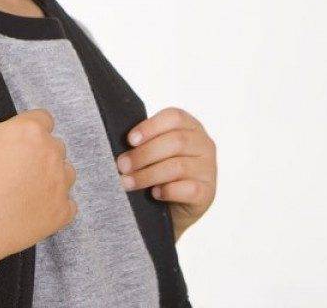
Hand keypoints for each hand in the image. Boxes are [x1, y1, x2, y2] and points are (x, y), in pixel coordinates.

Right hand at [0, 109, 77, 263]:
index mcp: (30, 130)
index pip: (42, 118)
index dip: (27, 128)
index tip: (15, 141)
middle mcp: (51, 154)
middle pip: (54, 146)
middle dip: (37, 153)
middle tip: (13, 168)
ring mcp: (59, 186)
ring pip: (65, 173)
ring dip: (50, 177)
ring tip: (24, 189)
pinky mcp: (60, 214)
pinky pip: (67, 205)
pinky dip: (53, 206)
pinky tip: (33, 208)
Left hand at [115, 106, 216, 242]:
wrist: (173, 210)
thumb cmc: (160, 174)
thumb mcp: (155, 153)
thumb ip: (145, 143)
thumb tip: (117, 145)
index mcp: (191, 127)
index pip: (174, 117)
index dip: (150, 127)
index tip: (129, 140)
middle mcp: (204, 144)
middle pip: (176, 141)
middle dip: (144, 154)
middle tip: (122, 165)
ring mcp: (208, 169)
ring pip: (178, 166)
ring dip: (147, 175)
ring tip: (127, 183)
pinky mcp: (208, 192)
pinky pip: (188, 189)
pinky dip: (168, 191)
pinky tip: (155, 194)